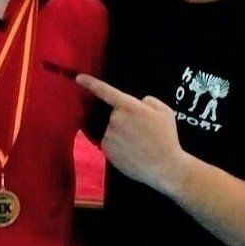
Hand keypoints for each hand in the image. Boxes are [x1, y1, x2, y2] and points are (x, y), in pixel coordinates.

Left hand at [76, 73, 185, 190]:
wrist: (164, 167)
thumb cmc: (166, 137)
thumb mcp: (164, 111)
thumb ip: (148, 101)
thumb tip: (138, 103)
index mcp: (128, 106)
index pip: (105, 91)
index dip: (90, 83)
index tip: (78, 78)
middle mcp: (114, 120)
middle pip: (115, 115)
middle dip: (126, 119)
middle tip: (142, 131)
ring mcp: (109, 136)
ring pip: (112, 130)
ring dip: (122, 134)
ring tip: (139, 144)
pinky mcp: (106, 151)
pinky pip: (110, 143)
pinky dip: (119, 146)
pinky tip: (132, 153)